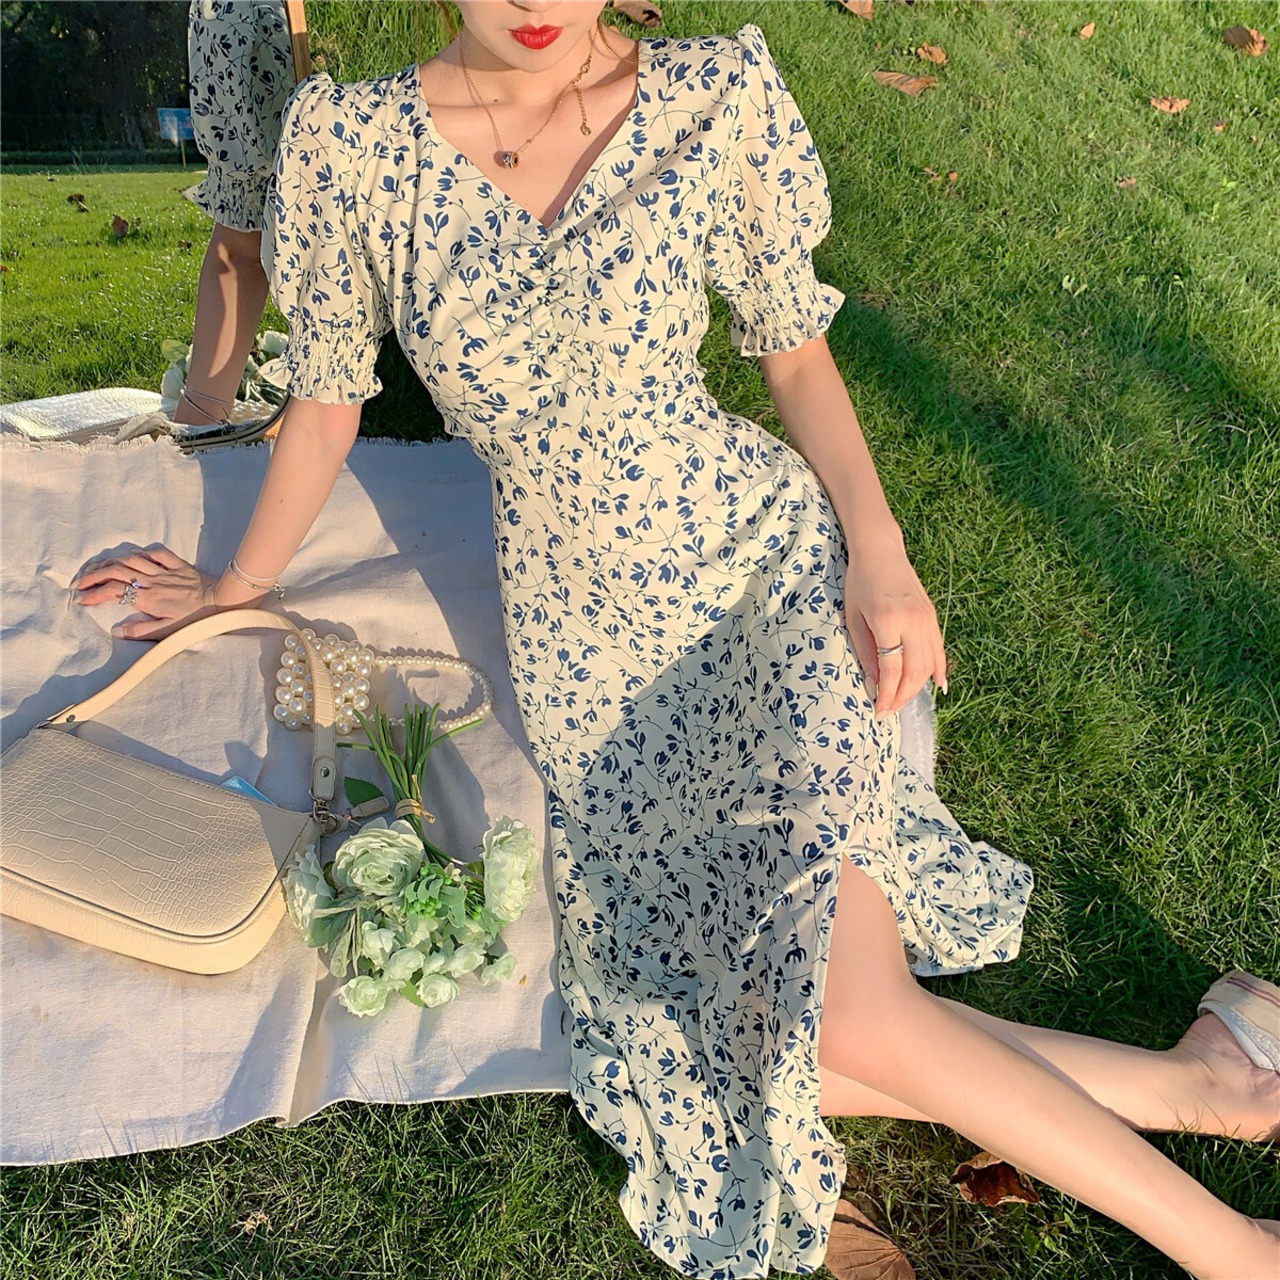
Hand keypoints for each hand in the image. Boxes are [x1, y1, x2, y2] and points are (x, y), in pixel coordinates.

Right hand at [72, 546, 226, 640]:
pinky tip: (134, 556)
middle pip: (116, 571)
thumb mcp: (169, 631)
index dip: (94, 594)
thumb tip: (117, 631)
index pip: (113, 592)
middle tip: (81, 582)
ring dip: (112, 562)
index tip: (82, 599)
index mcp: (148, 598)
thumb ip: (142, 630)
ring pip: (132, 560)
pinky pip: (158, 554)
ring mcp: (166, 571)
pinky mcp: (180, 565)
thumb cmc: (197, 620)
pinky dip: (143, 553)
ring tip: (98, 568)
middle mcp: (152, 581)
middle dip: (94, 575)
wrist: (224, 602)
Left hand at [844, 537, 947, 716]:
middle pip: (914, 671)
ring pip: (929, 664)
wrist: (881, 551)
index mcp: (888, 621)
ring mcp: (927, 619)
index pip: (892, 669)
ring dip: (917, 688)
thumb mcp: (853, 618)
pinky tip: (937, 686)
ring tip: (901, 700)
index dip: (886, 694)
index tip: (879, 710)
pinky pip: (939, 650)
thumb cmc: (859, 583)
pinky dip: (938, 670)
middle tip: (888, 710)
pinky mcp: (933, 616)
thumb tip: (875, 685)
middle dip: (902, 697)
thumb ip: (865, 652)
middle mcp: (912, 621)